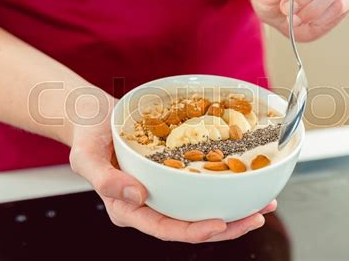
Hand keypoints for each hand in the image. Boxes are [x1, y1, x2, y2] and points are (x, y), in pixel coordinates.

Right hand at [68, 96, 276, 242]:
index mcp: (127, 208)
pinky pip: (199, 185)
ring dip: (233, 208)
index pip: (164, 228)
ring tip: (263, 202)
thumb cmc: (86, 136)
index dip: (194, 231)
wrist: (93, 116)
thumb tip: (137, 195)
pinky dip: (223, 185)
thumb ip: (105, 180)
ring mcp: (162, 189)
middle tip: (258, 216)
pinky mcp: (172, 174)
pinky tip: (243, 179)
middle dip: (227, 226)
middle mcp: (149, 203)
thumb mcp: (85, 156)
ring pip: (200, 207)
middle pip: (191, 224)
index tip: (221, 224)